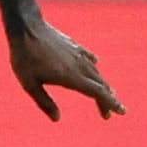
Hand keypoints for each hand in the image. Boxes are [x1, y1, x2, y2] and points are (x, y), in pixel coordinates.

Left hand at [8, 13, 124, 121]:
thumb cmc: (24, 57)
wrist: (26, 27)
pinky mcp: (73, 45)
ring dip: (103, 84)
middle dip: (108, 99)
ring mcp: (77, 54)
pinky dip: (94, 65)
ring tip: (108, 93)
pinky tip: (96, 64)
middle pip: (100, 85)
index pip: (97, 93)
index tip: (122, 112)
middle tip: (112, 112)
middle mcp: (78, 65)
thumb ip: (44, 102)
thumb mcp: (29, 84)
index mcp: (70, 77)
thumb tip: (56, 119)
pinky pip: (88, 57)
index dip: (110, 103)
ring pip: (95, 72)